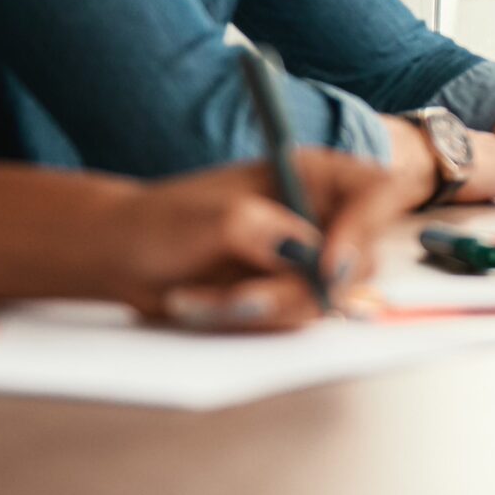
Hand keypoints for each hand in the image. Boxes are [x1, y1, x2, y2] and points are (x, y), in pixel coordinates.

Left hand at [97, 152, 415, 329]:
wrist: (119, 257)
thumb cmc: (158, 221)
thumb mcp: (209, 219)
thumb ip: (262, 232)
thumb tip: (308, 256)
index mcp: (313, 175)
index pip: (375, 193)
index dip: (362, 230)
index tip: (325, 266)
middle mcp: (319, 215)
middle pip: (358, 258)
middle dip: (299, 287)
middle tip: (243, 297)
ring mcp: (305, 258)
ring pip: (323, 298)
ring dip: (260, 307)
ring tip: (200, 297)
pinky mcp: (287, 293)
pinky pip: (292, 320)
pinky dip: (246, 320)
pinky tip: (203, 303)